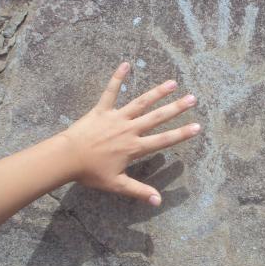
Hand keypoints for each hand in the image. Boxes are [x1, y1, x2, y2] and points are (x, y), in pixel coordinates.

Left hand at [58, 62, 199, 205]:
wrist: (67, 158)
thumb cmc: (90, 172)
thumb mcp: (116, 184)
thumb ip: (139, 191)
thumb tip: (158, 201)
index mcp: (134, 147)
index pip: (163, 140)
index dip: (181, 134)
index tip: (197, 127)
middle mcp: (129, 129)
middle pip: (157, 117)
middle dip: (176, 108)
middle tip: (192, 98)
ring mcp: (116, 117)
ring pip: (140, 102)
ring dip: (157, 92)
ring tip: (172, 83)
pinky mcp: (101, 110)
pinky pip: (111, 91)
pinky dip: (118, 78)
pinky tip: (125, 64)